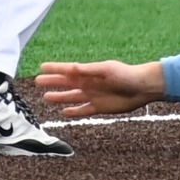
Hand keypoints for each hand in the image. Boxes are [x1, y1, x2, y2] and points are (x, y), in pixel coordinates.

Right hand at [36, 59, 164, 116]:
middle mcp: (89, 83)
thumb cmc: (126, 74)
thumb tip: (72, 67)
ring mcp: (93, 95)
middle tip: (37, 81)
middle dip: (52, 82)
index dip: (55, 69)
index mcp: (89, 72)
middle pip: (66, 83)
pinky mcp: (99, 107)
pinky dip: (73, 111)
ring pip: (71, 97)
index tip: (41, 67)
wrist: (142, 88)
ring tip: (45, 97)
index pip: (68, 70)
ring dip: (59, 97)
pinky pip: (83, 110)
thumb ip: (89, 69)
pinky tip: (64, 112)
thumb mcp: (107, 69)